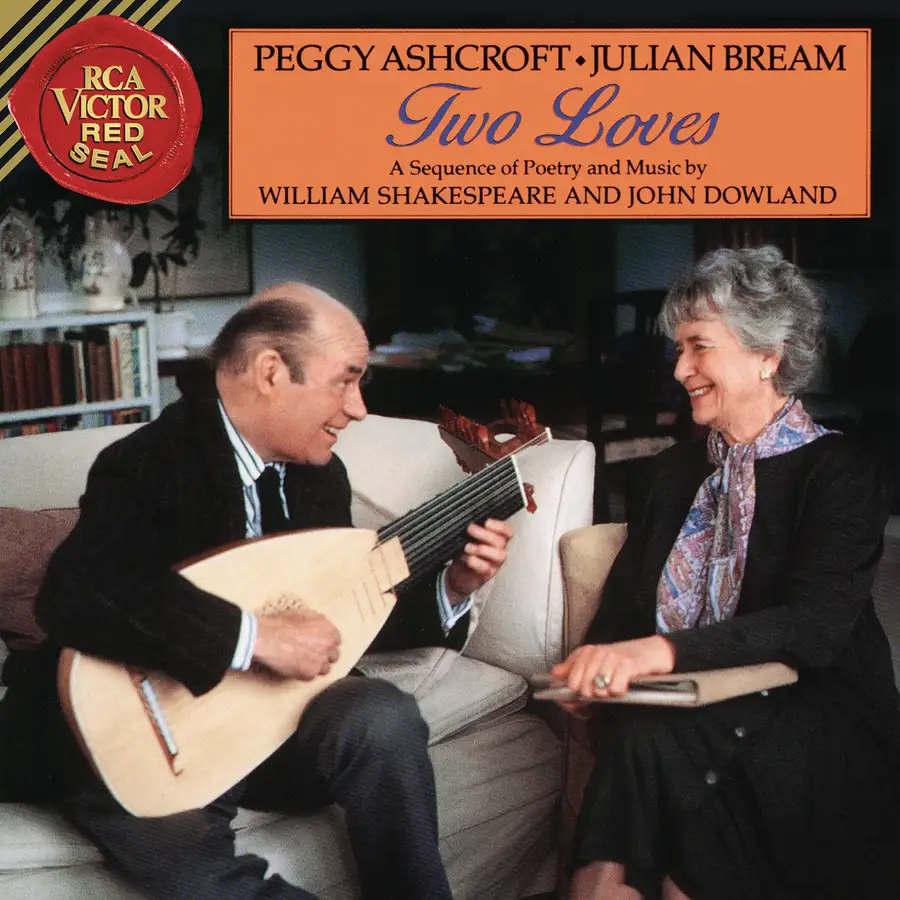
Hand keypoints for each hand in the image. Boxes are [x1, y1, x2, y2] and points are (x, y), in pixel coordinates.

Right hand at [252, 609, 340, 679]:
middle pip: (334, 655)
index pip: (336, 639)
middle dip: (325, 654)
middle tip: (313, 654)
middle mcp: (328, 645)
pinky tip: (295, 667)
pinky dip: (305, 673)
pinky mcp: (310, 674)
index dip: (327, 642)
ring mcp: (320, 661)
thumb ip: (316, 621)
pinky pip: (312, 676)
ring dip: (317, 665)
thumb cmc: (281, 624)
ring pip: (325, 668)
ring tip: (304, 662)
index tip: (320, 644)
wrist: (268, 638)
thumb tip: (319, 625)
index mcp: (329, 629)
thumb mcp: (302, 614)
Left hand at [444, 518, 512, 603]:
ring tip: (467, 547)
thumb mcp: (469, 537)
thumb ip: (473, 528)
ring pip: (499, 555)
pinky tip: (465, 557)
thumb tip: (469, 518)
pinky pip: (486, 568)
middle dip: (484, 534)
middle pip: (501, 541)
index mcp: (497, 539)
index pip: (508, 531)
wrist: (459, 573)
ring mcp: (495, 564)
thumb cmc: (466, 553)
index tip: (487, 522)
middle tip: (470, 529)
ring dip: (481, 549)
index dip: (500, 526)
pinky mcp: (487, 574)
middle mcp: (499, 551)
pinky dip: (474, 561)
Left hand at [549, 635, 675, 703]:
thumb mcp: (593, 662)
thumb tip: (553, 676)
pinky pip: (615, 690)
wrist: (650, 651)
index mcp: (585, 652)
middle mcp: (596, 653)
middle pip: (583, 689)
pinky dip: (619, 693)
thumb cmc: (620, 660)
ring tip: (612, 689)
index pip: (569, 681)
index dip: (573, 696)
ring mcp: (611, 659)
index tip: (581, 700)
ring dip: (606, 696)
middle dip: (591, 698)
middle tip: (601, 695)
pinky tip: (623, 687)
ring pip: (598, 691)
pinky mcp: (627, 666)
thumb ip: (572, 669)